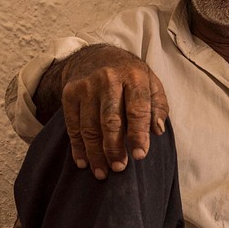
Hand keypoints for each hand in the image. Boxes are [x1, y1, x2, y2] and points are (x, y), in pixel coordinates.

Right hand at [58, 48, 168, 178]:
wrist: (94, 55)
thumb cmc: (129, 76)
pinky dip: (77, 147)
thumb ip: (158, 107)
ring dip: (95, 153)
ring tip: (102, 172)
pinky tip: (84, 162)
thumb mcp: (151, 83)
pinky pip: (73, 125)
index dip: (139, 134)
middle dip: (114, 147)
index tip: (140, 155)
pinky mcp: (70, 94)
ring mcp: (86, 86)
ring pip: (89, 126)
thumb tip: (158, 130)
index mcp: (133, 77)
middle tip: (119, 168)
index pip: (137, 109)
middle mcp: (108, 79)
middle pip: (110, 120)